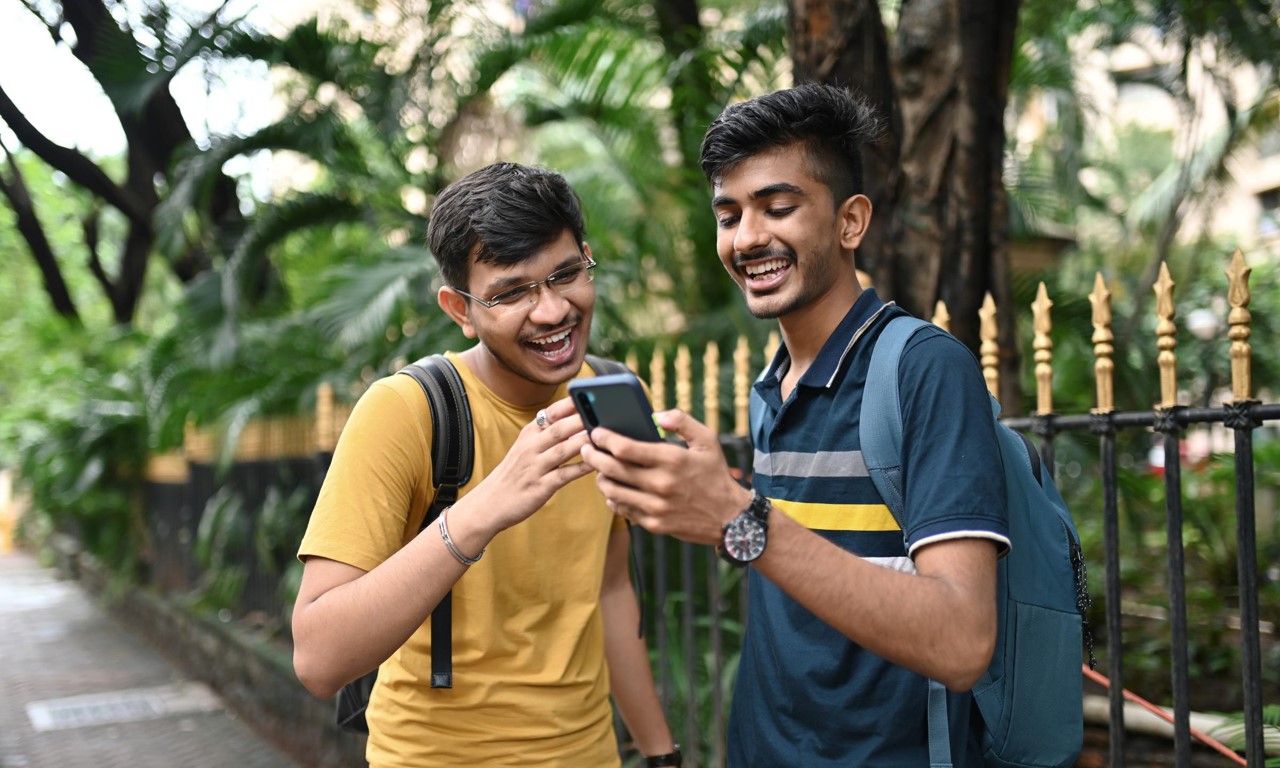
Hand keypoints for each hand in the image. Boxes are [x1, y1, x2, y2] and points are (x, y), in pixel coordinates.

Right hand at [463, 397, 593, 534]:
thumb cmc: (514, 473)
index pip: (551, 413)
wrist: (490, 502)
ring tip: (602, 434)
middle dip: (581, 419)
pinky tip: (596, 463)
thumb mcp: (524, 448)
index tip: (589, 395)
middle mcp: (530, 448)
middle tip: (603, 412)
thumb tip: (575, 420)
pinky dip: (580, 468)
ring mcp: (535, 467)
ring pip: (562, 450)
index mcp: (528, 434)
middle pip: (558, 429)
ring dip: (583, 441)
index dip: (570, 404)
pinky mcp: (540, 487)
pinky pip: (564, 475)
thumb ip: (546, 434)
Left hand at [581, 409, 751, 545]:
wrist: (731, 518)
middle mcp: (661, 484)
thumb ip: (683, 421)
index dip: (604, 438)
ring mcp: (656, 507)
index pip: (625, 448)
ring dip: (600, 478)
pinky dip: (614, 498)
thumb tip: (657, 415)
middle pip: (611, 469)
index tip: (596, 432)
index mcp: (672, 460)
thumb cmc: (715, 474)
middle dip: (593, 456)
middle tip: (586, 448)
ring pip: (612, 491)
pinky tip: (615, 489)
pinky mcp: (654, 524)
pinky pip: (623, 510)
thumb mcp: (707, 440)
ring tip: (599, 469)